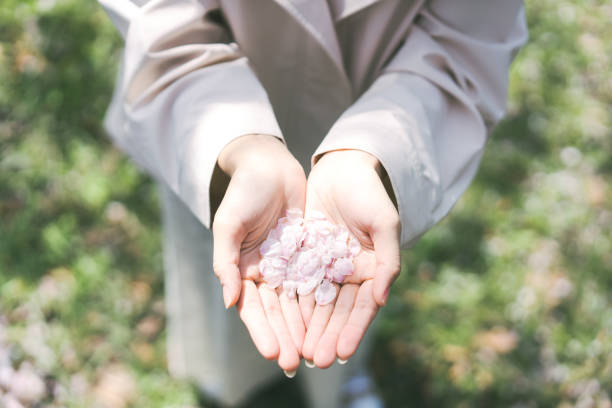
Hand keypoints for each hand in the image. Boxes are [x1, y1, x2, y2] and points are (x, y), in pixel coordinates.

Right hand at [212, 134, 305, 371]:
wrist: (270, 166)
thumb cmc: (244, 192)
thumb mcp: (229, 224)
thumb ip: (226, 261)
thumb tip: (230, 301)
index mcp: (243, 270)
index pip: (253, 308)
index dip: (262, 332)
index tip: (274, 353)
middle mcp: (265, 273)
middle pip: (277, 312)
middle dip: (286, 337)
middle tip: (296, 363)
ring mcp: (287, 265)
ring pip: (298, 303)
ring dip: (305, 328)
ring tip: (315, 352)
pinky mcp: (307, 254)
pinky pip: (315, 282)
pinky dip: (321, 303)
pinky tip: (331, 322)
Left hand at [299, 150, 400, 367]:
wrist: (341, 168)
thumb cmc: (368, 193)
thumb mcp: (384, 223)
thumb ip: (387, 260)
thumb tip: (381, 299)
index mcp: (371, 269)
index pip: (362, 307)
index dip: (353, 330)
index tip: (341, 353)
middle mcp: (349, 273)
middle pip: (337, 311)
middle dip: (327, 336)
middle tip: (315, 361)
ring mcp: (326, 266)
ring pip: (317, 303)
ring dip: (309, 328)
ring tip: (299, 352)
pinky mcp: (305, 256)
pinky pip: (298, 283)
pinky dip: (294, 304)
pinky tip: (286, 323)